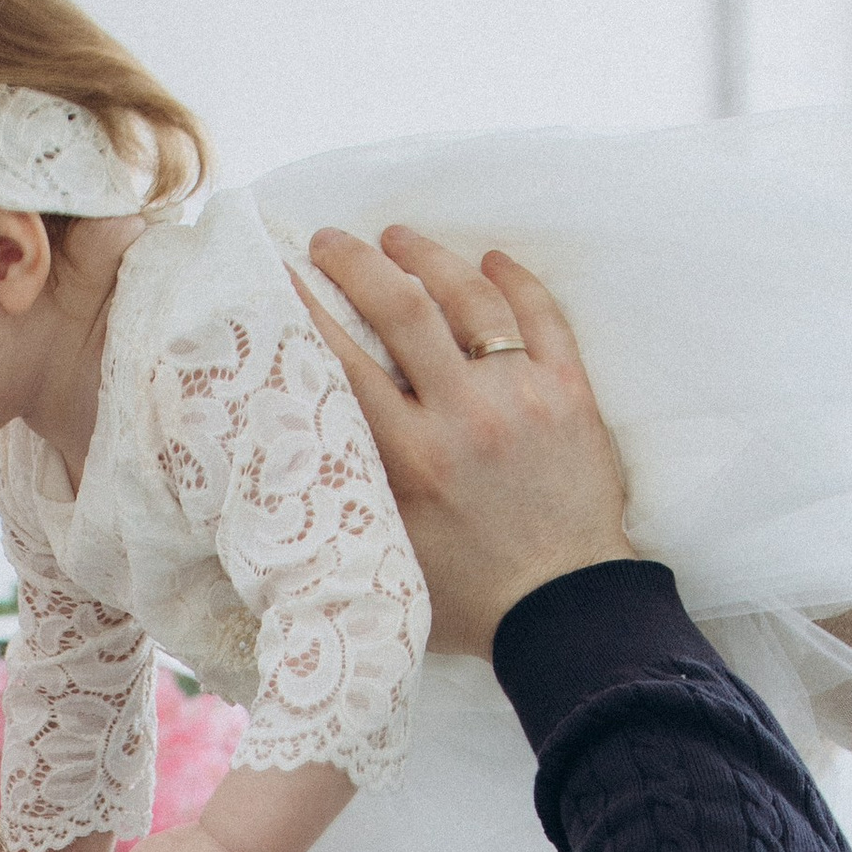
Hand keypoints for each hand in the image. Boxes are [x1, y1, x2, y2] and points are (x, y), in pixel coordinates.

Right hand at [290, 230, 632, 653]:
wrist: (566, 613)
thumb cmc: (471, 602)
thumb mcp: (390, 556)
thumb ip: (355, 497)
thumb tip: (307, 451)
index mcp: (412, 459)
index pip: (346, 360)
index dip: (307, 309)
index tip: (281, 278)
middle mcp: (465, 415)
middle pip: (402, 306)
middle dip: (356, 261)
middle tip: (329, 240)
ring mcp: (523, 397)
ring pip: (471, 297)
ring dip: (428, 256)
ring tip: (398, 238)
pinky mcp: (571, 393)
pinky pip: (541, 315)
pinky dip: (513, 281)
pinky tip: (489, 262)